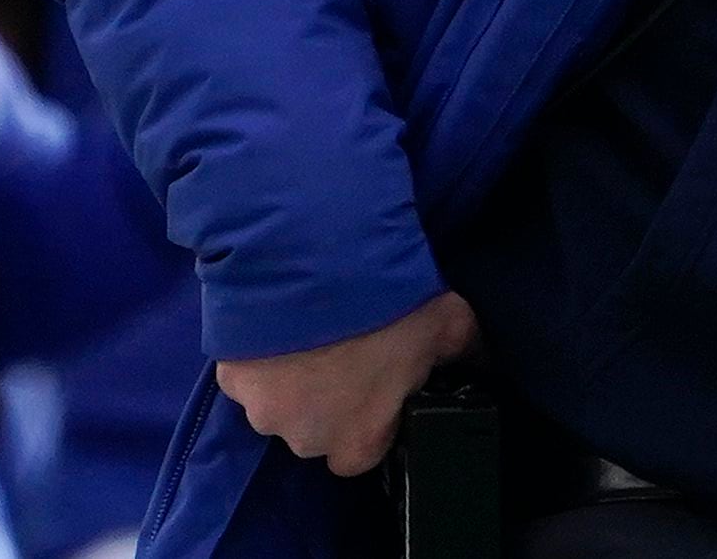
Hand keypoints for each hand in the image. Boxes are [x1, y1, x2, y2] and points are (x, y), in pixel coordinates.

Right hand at [215, 289, 477, 476]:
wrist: (319, 260)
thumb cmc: (389, 301)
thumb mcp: (448, 325)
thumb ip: (466, 355)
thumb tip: (486, 364)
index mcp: (358, 440)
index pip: (361, 455)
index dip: (368, 422)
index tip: (375, 389)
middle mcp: (306, 438)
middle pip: (316, 433)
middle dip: (326, 402)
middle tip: (344, 353)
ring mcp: (262, 410)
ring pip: (278, 406)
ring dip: (291, 380)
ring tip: (310, 333)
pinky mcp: (230, 379)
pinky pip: (246, 376)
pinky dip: (260, 357)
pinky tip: (279, 324)